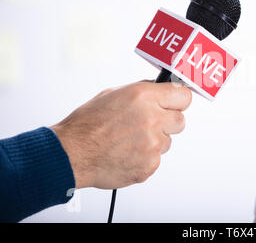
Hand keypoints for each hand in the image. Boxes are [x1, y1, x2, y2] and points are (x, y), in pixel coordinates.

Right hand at [50, 80, 191, 188]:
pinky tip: (126, 152)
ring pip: (167, 142)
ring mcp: (152, 144)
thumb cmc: (88, 124)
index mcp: (144, 97)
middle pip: (180, 120)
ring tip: (129, 140)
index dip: (178, 100)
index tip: (175, 103)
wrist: (72, 153)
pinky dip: (145, 157)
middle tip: (149, 123)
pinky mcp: (150, 165)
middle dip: (167, 122)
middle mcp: (152, 119)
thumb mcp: (114, 94)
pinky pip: (156, 159)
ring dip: (154, 141)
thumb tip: (160, 90)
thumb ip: (143, 91)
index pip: (184, 96)